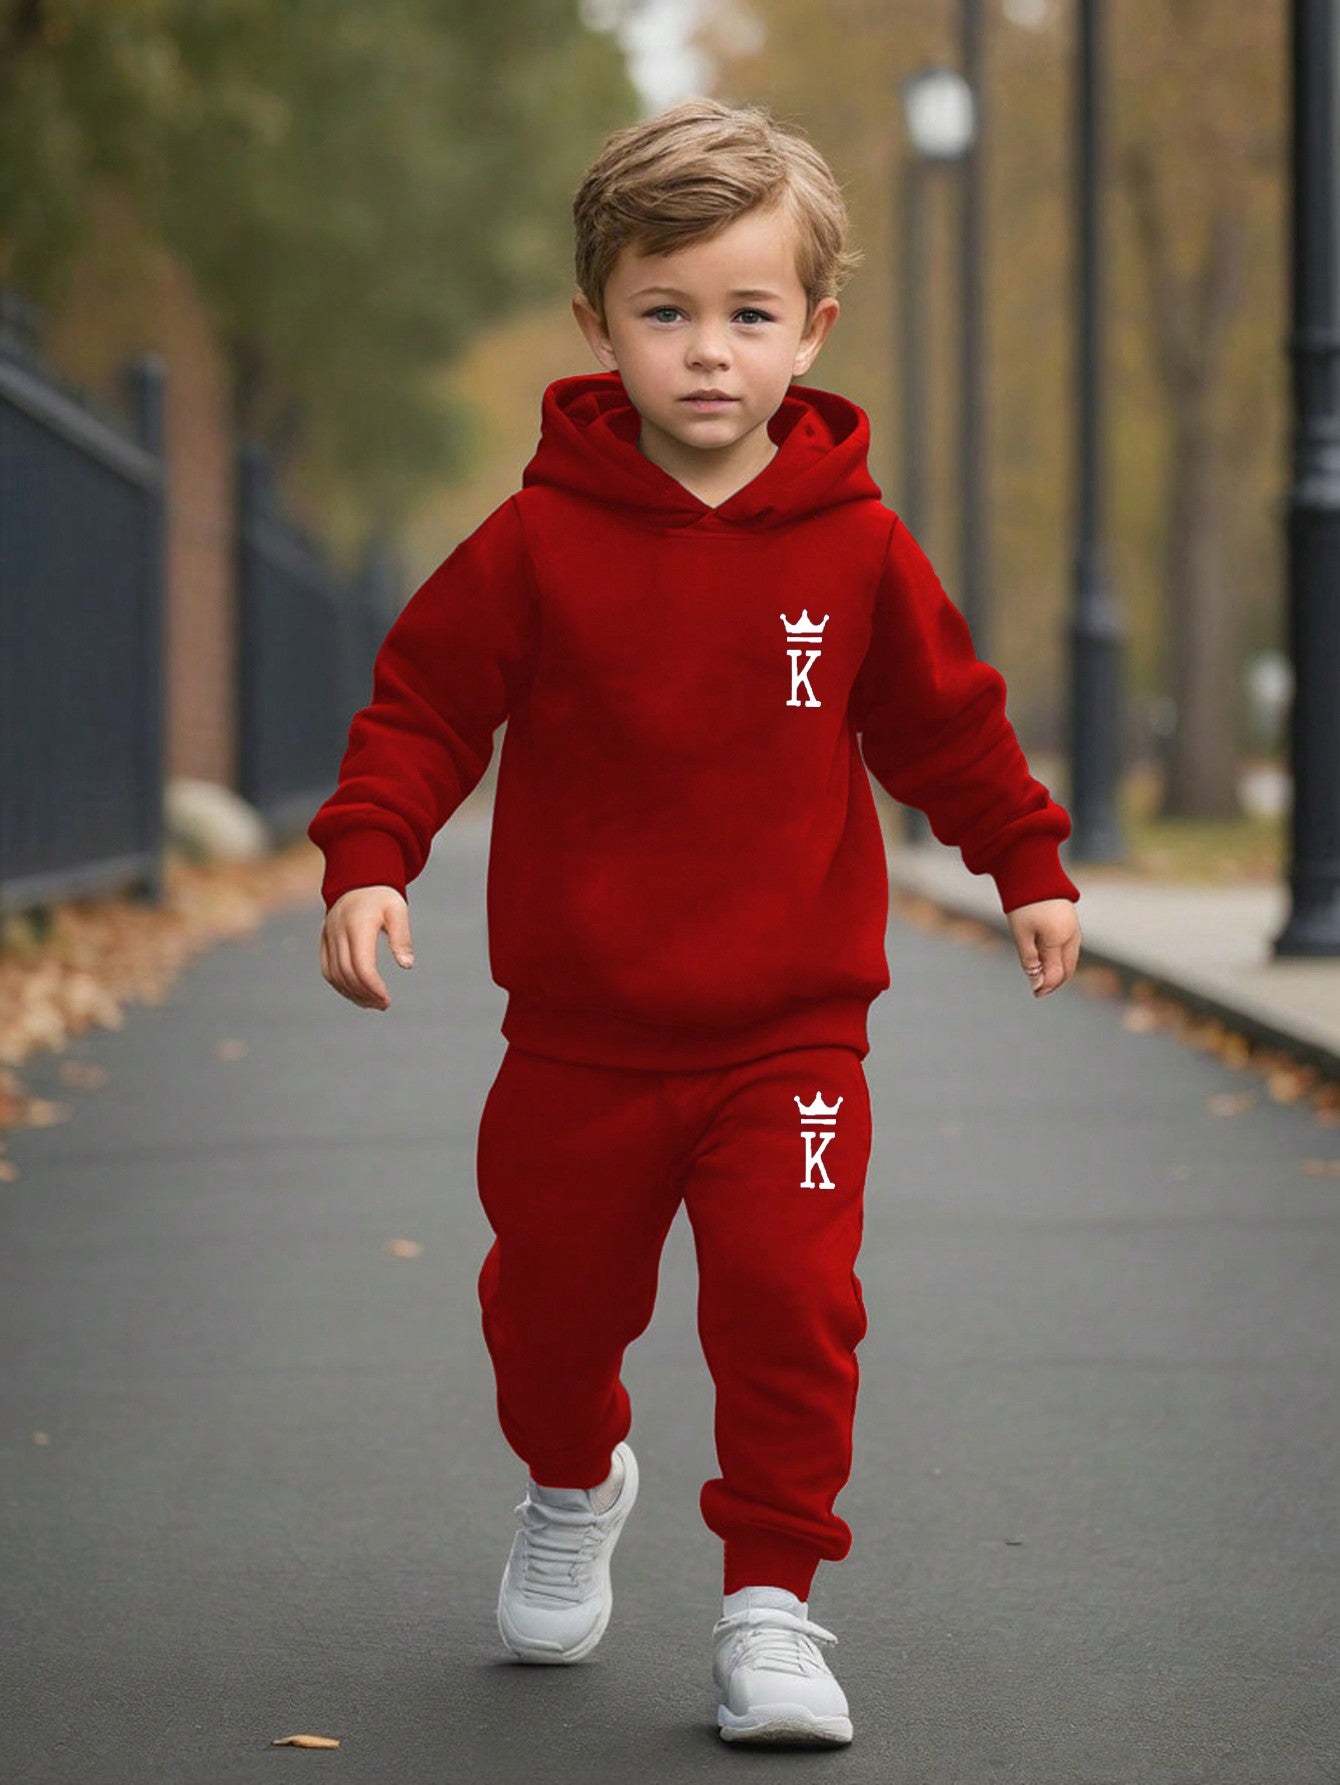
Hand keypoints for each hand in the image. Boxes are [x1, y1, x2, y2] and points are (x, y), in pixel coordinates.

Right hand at [320, 885, 413, 1010]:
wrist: (358, 879)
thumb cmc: (382, 896)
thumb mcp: (398, 910)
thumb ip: (402, 937)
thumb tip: (406, 965)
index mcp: (358, 926)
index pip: (361, 966)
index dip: (373, 987)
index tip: (387, 999)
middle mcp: (338, 932)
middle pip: (347, 974)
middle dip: (365, 994)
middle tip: (383, 1005)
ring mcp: (328, 937)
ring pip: (334, 975)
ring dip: (352, 993)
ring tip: (373, 1003)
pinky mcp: (324, 940)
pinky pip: (327, 969)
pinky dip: (340, 985)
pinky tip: (357, 994)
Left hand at [1006, 898, 1080, 997]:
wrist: (1035, 875)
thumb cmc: (1024, 905)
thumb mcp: (1021, 934)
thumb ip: (1029, 960)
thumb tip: (1036, 983)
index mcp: (1058, 940)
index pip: (1056, 973)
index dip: (1045, 986)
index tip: (1035, 992)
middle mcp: (1072, 937)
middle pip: (1068, 970)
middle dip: (1054, 982)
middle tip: (1038, 989)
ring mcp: (1075, 931)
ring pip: (1071, 960)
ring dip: (1058, 972)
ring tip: (1041, 976)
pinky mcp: (1073, 925)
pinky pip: (1071, 949)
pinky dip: (1061, 959)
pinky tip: (1048, 960)